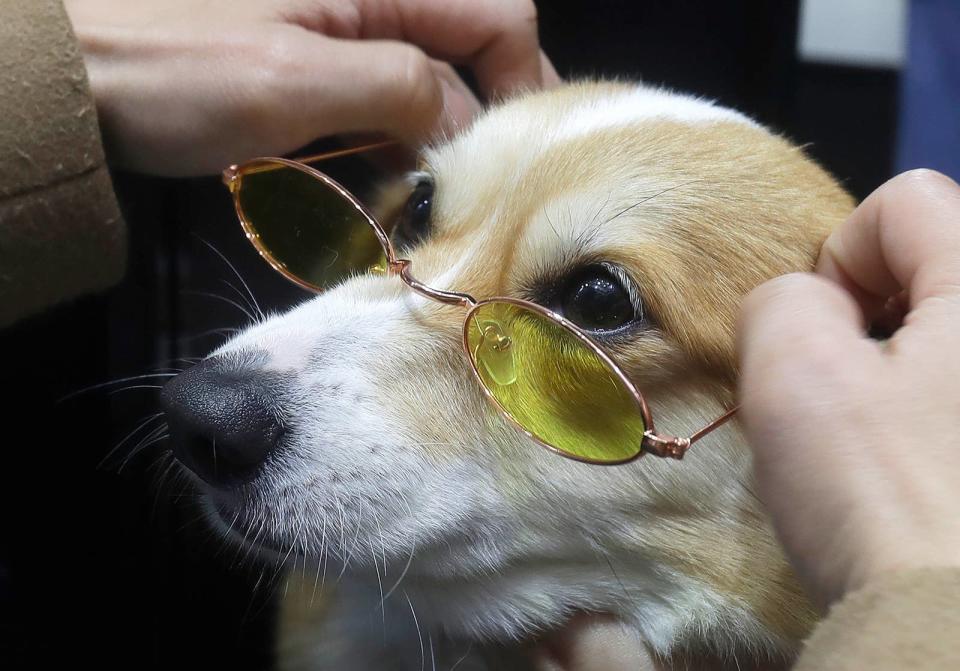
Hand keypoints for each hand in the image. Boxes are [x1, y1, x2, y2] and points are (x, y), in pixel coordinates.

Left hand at [64, 0, 558, 175]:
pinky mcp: (303, 61)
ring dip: (433, 138)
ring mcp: (333, 29)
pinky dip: (387, 141)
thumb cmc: (167, 66)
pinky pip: (371, 96)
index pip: (497, 13)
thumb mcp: (292, 82)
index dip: (523, 78)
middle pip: (463, 47)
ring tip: (436, 201)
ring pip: (419, 78)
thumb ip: (398, 89)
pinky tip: (383, 185)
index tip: (522, 156)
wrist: (64, 74)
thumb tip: (463, 121)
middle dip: (480, 117)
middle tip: (485, 192)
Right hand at [739, 169, 959, 605]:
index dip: (838, 260)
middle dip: (868, 320)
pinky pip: (951, 392)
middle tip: (842, 396)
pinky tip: (912, 469)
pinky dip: (928, 412)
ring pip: (942, 336)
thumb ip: (780, 297)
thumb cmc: (882, 495)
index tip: (822, 342)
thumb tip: (803, 303)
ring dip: (897, 372)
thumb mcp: (795, 373)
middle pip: (931, 268)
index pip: (904, 201)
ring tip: (876, 442)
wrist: (953, 630)